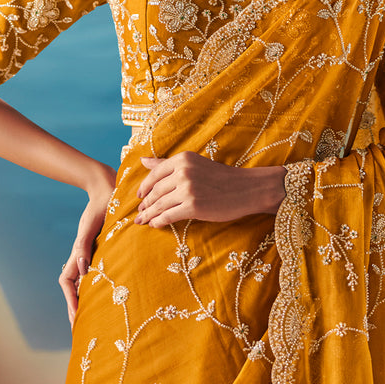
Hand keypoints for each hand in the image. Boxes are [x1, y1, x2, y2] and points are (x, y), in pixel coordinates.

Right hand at [59, 169, 115, 326]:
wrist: (109, 190)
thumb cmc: (100, 206)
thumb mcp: (90, 226)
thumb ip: (84, 245)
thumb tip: (81, 269)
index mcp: (78, 253)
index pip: (68, 282)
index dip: (71, 300)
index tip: (77, 316)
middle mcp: (84, 255)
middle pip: (75, 287)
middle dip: (76, 307)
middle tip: (82, 327)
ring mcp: (93, 253)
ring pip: (85, 282)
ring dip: (87, 299)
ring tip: (94, 317)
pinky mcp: (104, 249)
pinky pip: (98, 273)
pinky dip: (98, 286)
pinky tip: (107, 295)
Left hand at [135, 152, 285, 228]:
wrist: (246, 189)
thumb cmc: (220, 177)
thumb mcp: (194, 164)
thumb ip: (167, 164)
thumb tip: (142, 160)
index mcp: (182, 159)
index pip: (155, 174)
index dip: (144, 187)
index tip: (139, 197)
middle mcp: (183, 171)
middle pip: (155, 191)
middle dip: (145, 204)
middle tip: (138, 213)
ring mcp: (188, 189)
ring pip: (159, 204)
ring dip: (148, 214)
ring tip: (142, 221)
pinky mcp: (193, 206)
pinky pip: (168, 215)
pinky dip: (159, 221)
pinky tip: (155, 225)